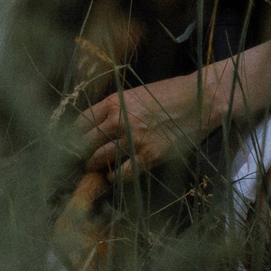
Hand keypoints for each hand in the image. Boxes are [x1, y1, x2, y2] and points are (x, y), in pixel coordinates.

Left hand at [80, 73, 213, 177]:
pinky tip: (114, 175)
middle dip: (79, 152)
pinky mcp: (149, 156)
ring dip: (94, 166)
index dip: (73, 135)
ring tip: (93, 168)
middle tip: (77, 159)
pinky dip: (115, 176)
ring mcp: (133, 140)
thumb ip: (115, 108)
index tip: (69, 142)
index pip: (81, 122)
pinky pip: (123, 173)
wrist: (200, 100)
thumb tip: (97, 125)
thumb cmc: (170, 94)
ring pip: (100, 159)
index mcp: (113, 102)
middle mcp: (118, 121)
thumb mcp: (135, 94)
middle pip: (86, 142)